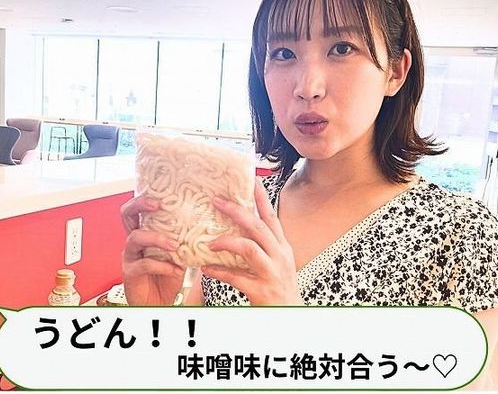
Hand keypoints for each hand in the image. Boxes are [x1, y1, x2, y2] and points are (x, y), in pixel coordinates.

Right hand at [120, 195, 185, 304]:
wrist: (163, 302)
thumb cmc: (169, 276)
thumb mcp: (180, 254)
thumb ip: (186, 239)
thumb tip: (207, 223)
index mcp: (145, 233)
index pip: (137, 209)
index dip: (143, 200)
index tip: (159, 197)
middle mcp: (134, 242)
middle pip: (126, 215)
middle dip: (139, 206)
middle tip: (156, 206)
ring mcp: (130, 256)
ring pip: (135, 238)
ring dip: (156, 238)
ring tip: (174, 245)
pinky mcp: (131, 273)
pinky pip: (144, 264)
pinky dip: (162, 266)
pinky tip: (176, 269)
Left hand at [202, 180, 302, 304]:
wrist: (290, 318)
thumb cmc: (279, 290)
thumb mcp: (276, 263)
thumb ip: (261, 247)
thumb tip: (237, 230)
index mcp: (282, 247)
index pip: (271, 217)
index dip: (261, 197)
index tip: (251, 178)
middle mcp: (279, 256)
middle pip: (258, 226)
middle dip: (237, 211)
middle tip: (217, 201)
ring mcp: (272, 273)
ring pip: (249, 248)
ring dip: (227, 241)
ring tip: (211, 241)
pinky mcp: (261, 290)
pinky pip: (236, 277)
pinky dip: (219, 271)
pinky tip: (207, 268)